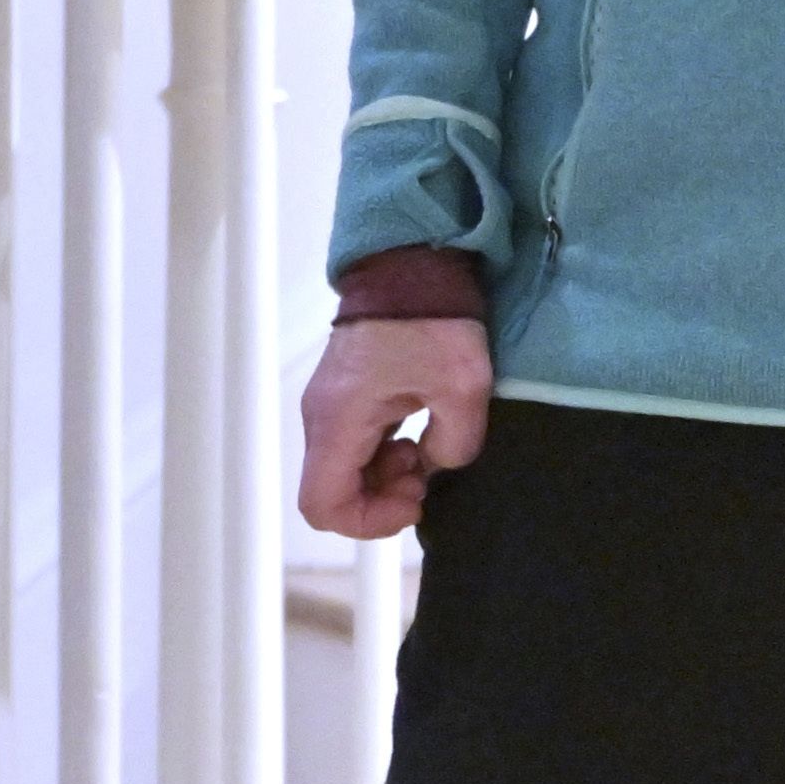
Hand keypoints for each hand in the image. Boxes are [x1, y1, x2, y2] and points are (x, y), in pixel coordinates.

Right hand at [301, 312, 487, 539]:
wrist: (412, 262)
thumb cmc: (431, 320)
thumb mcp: (462, 388)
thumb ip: (454, 444)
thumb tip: (437, 463)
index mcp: (338, 422)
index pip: (323, 505)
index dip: (369, 521)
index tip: (414, 499)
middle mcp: (322, 418)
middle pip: (334, 490)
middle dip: (383, 497)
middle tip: (426, 473)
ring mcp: (330, 406)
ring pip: (345, 470)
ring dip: (386, 475)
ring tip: (427, 451)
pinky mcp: (346, 395)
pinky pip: (355, 445)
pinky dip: (384, 454)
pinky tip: (419, 434)